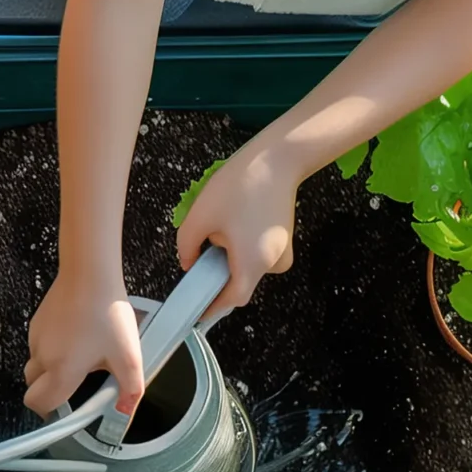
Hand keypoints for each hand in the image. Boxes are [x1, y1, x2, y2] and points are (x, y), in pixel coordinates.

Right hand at [25, 265, 145, 418]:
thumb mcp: (128, 355)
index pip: (39, 404)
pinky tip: (76, 334)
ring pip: (37, 365)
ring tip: (82, 352)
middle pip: (33, 387)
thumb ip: (130, 390)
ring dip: (52, 368)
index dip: (50, 414)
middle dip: (50, 391)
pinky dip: (52, 348)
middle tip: (77, 382)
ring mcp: (36, 338)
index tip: (67, 411)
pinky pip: (39, 345)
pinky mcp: (36, 322)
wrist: (89, 273)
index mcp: (61, 370)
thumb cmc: (108, 313)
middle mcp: (42, 357)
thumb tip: (125, 413)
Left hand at [176, 142, 298, 318]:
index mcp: (254, 263)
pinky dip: (241, 247)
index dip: (211, 307)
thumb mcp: (200, 216)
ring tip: (220, 227)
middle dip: (217, 272)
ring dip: (229, 256)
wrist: (278, 159)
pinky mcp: (284, 241)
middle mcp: (273, 264)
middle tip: (201, 251)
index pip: (231, 299)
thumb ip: (187, 247)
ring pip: (247, 267)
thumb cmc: (241, 185)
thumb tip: (188, 264)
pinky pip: (257, 255)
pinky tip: (235, 222)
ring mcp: (282, 252)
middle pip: (239, 283)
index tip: (194, 312)